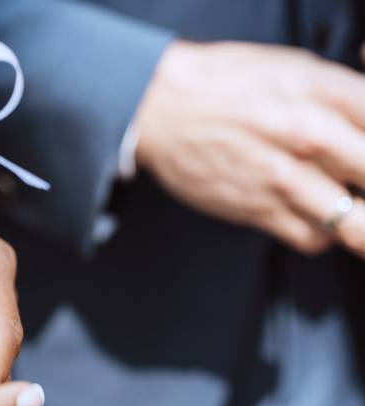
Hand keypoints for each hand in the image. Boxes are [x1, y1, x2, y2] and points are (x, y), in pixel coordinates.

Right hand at [135, 40, 364, 254]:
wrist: (160, 109)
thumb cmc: (222, 85)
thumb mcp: (295, 68)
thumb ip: (342, 95)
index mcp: (321, 93)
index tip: (359, 150)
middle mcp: (308, 136)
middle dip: (364, 176)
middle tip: (353, 177)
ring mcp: (283, 178)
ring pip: (352, 219)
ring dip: (354, 216)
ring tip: (343, 203)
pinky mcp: (258, 210)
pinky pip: (312, 238)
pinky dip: (322, 234)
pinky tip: (316, 216)